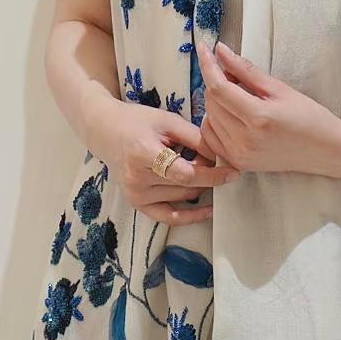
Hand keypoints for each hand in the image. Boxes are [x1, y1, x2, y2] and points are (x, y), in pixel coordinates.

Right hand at [91, 98, 238, 226]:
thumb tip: (222, 157)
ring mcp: (136, 195)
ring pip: (182, 198)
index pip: (185, 173)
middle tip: (213, 161)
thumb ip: (196, 138)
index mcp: (143, 154)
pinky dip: (190, 216)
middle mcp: (137, 179)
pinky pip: (169, 217)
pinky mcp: (137, 204)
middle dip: (207, 176)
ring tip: (198, 167)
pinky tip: (208, 209)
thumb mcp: (169, 121)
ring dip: (198, 186)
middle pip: (186, 186)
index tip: (233, 172)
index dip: (212, 174)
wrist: (107, 131)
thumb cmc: (139, 121)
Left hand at [194, 38, 340, 175]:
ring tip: (238, 96)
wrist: (325, 151)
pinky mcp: (238, 163)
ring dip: (215, 101)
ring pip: (208, 119)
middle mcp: (245, 141)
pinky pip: (211, 137)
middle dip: (216, 82)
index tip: (203, 47)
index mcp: (259, 118)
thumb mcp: (280, 88)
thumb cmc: (309, 117)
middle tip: (234, 74)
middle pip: (212, 102)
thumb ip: (246, 70)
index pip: (219, 88)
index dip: (208, 65)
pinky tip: (230, 114)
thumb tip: (220, 51)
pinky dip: (214, 121)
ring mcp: (240, 155)